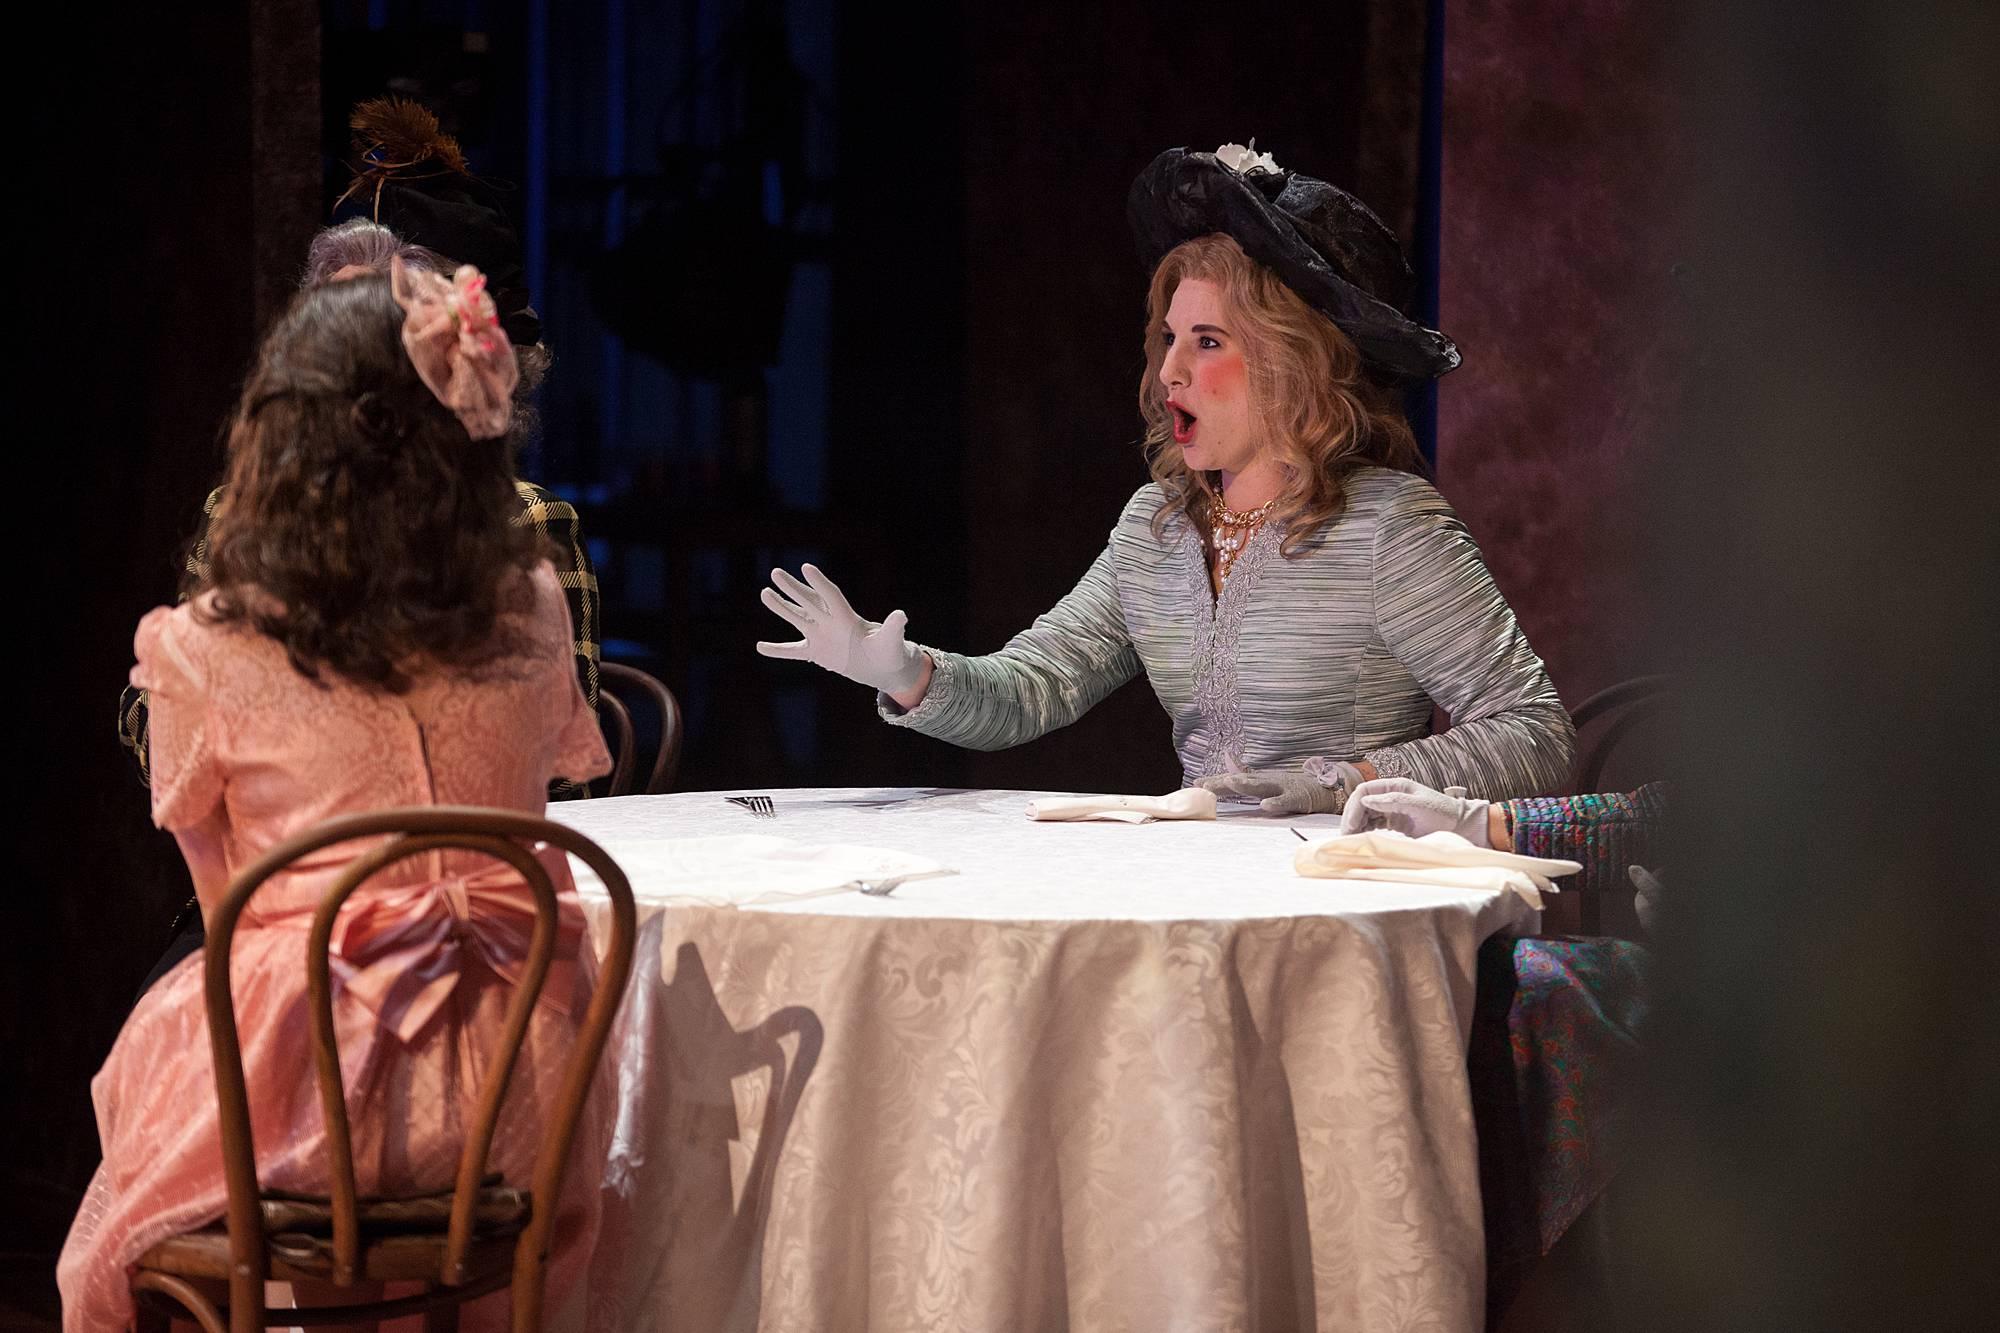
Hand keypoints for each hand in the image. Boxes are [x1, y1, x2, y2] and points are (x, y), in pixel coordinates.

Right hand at [756, 564, 926, 694]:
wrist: (882, 665)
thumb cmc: (890, 651)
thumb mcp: (892, 641)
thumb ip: (893, 627)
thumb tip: (902, 615)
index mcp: (848, 618)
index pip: (830, 596)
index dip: (820, 583)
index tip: (806, 567)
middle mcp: (831, 623)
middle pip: (808, 601)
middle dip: (793, 588)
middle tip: (776, 572)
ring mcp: (821, 636)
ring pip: (797, 619)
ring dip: (781, 608)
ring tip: (764, 593)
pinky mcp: (817, 652)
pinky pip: (793, 651)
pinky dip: (777, 651)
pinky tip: (759, 647)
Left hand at [1195, 761, 1359, 815]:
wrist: (1329, 788)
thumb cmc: (1297, 790)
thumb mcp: (1271, 787)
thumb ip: (1252, 787)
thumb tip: (1229, 783)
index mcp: (1262, 781)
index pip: (1235, 781)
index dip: (1216, 782)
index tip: (1195, 784)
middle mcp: (1269, 781)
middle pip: (1243, 781)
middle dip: (1223, 783)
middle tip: (1204, 784)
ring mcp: (1284, 788)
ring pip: (1262, 786)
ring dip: (1246, 785)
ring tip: (1230, 783)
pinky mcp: (1299, 798)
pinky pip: (1286, 801)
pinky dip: (1276, 804)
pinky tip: (1265, 806)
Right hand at [1337, 777, 1491, 844]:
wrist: (1462, 826)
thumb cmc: (1444, 813)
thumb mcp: (1419, 806)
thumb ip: (1393, 801)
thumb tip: (1366, 800)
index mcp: (1395, 786)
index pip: (1365, 791)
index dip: (1354, 807)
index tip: (1351, 826)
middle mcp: (1391, 796)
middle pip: (1361, 803)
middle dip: (1352, 818)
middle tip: (1346, 837)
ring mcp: (1392, 809)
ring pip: (1365, 815)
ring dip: (1356, 826)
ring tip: (1352, 841)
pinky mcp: (1395, 822)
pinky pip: (1373, 824)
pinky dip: (1365, 831)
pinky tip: (1362, 840)